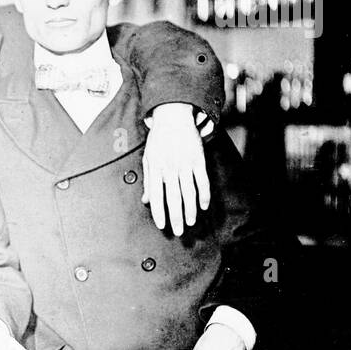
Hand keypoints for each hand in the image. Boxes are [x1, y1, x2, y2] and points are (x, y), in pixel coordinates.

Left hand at [141, 102, 210, 235]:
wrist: (173, 118)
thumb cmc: (159, 140)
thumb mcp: (148, 159)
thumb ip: (148, 181)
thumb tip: (146, 201)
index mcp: (156, 169)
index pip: (157, 196)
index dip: (159, 212)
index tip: (162, 225)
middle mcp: (170, 168)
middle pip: (174, 197)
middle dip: (176, 216)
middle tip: (179, 231)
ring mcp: (185, 164)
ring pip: (189, 192)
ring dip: (191, 209)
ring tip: (191, 222)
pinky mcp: (198, 160)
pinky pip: (202, 180)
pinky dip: (204, 194)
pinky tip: (204, 206)